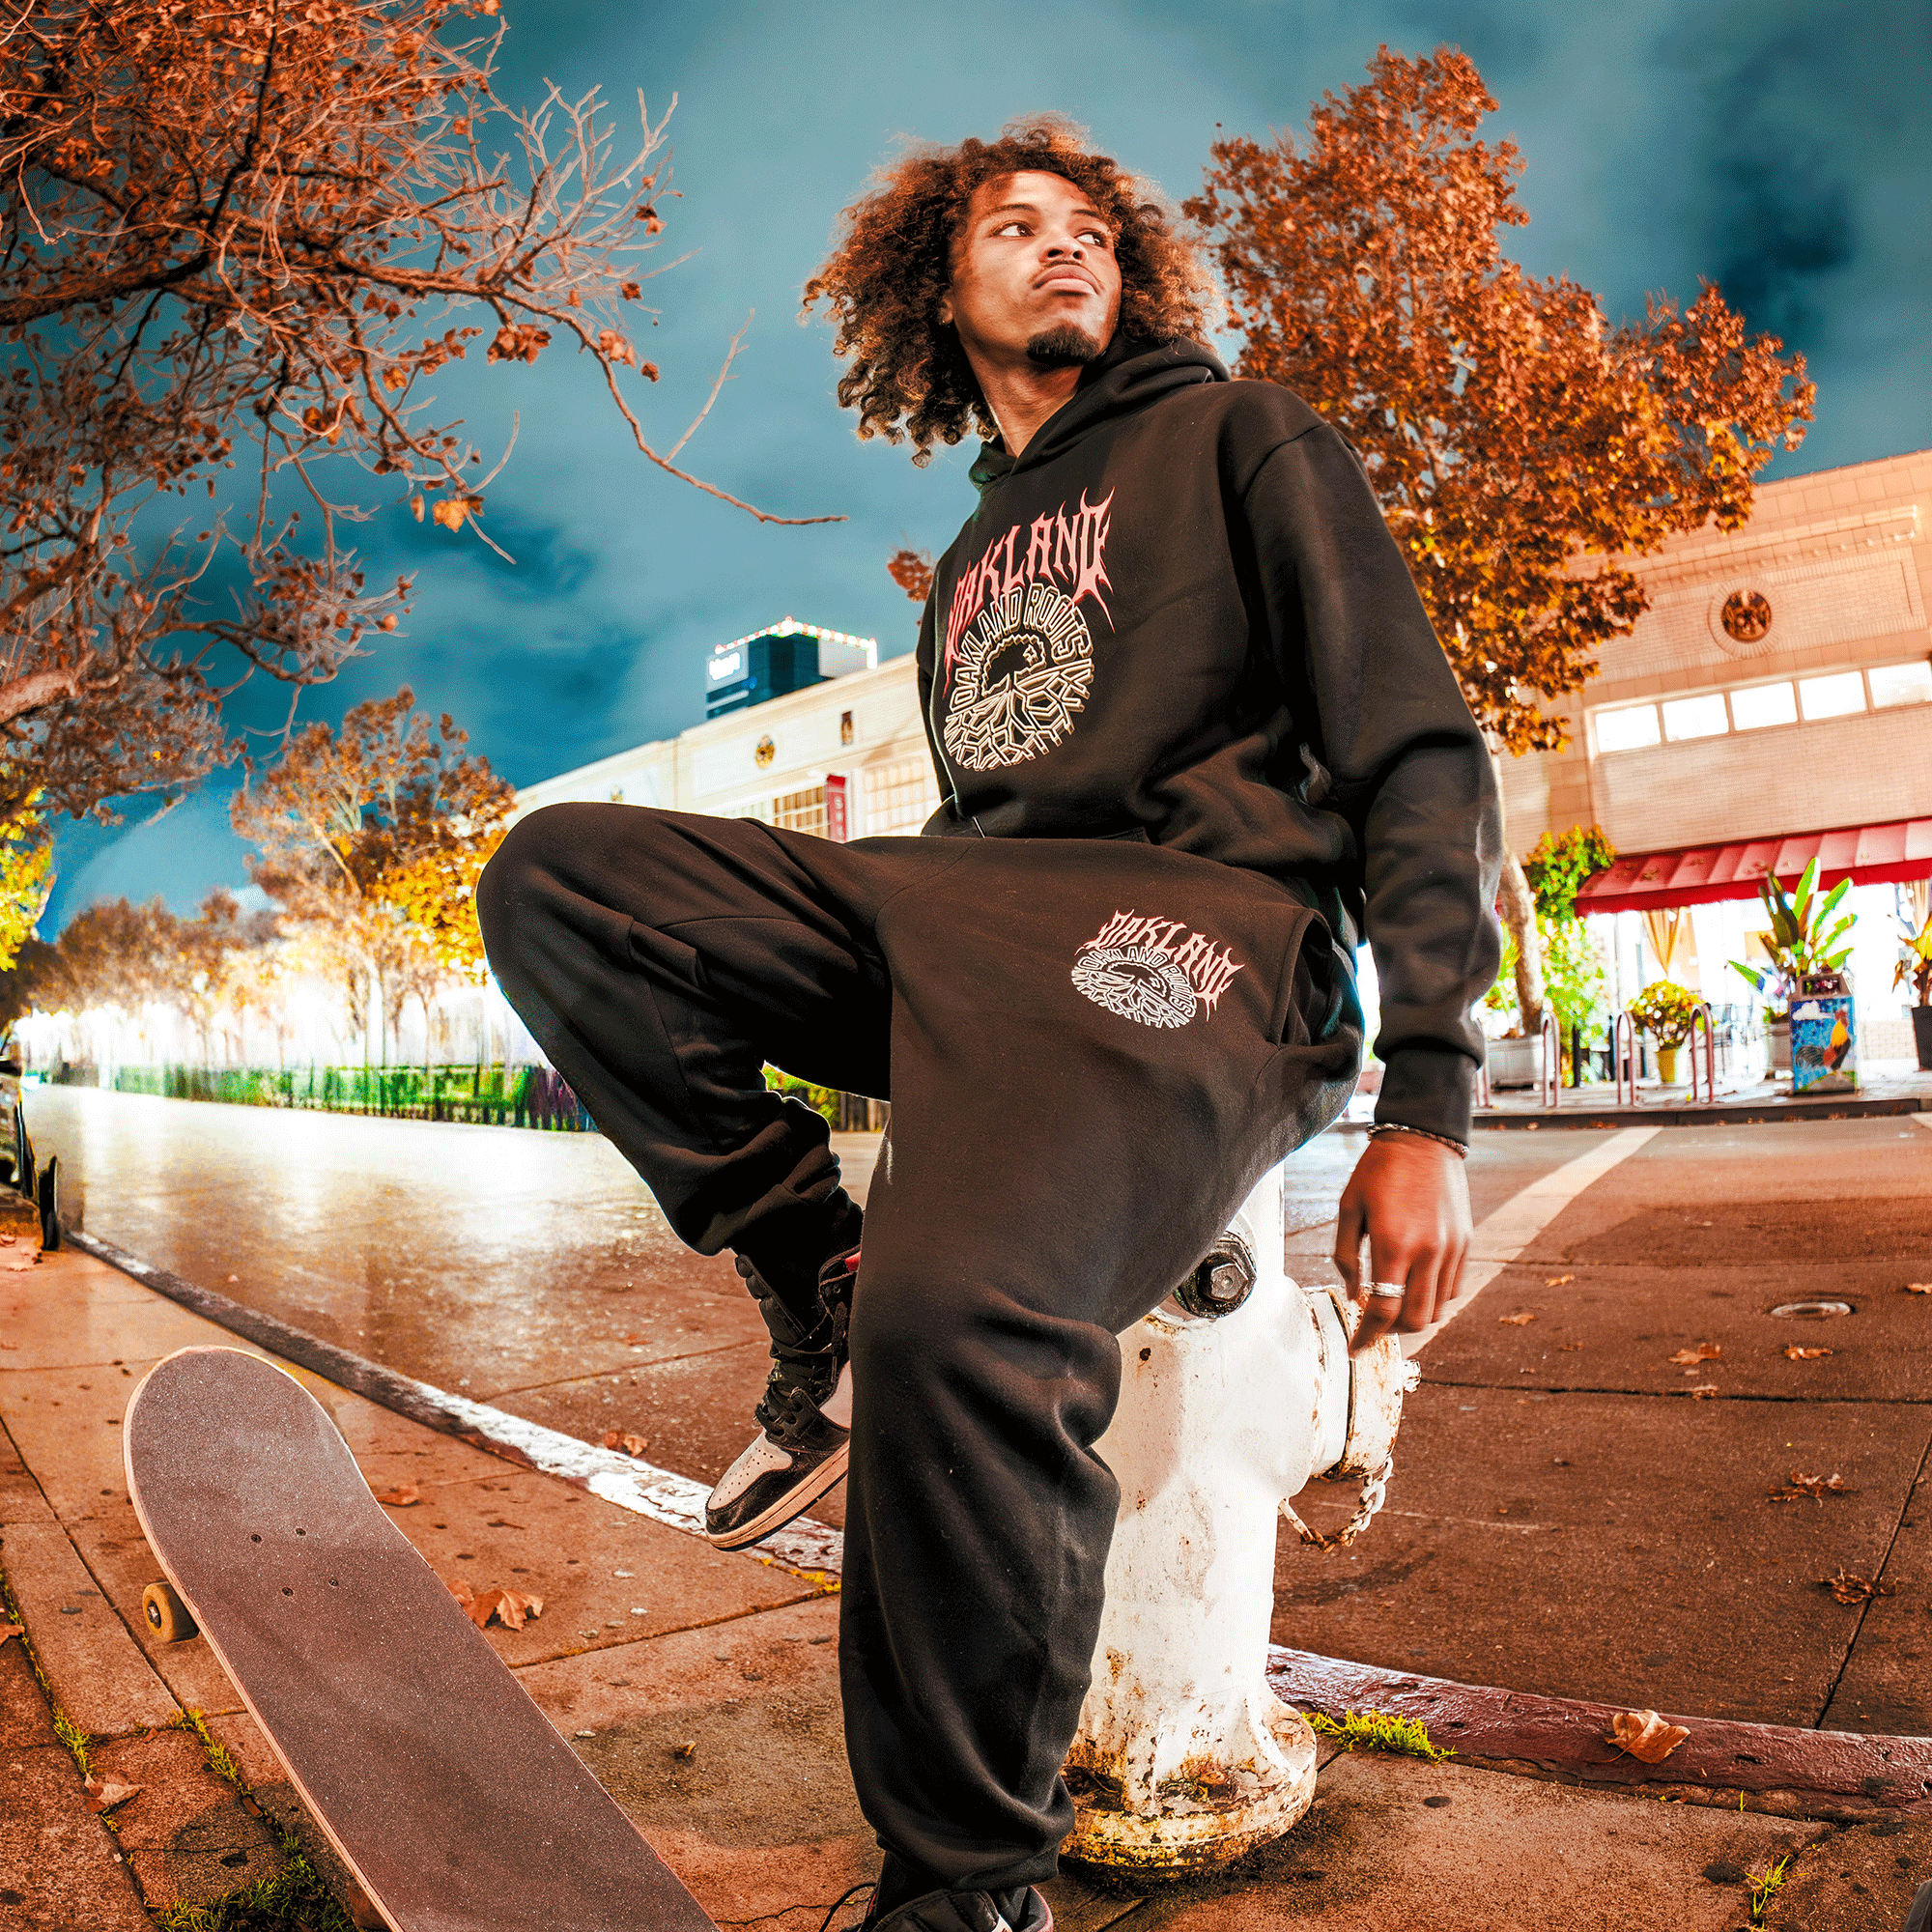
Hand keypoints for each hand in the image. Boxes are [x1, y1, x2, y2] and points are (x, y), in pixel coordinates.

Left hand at [1333, 1131, 1471, 1353]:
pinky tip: (1416, 1286)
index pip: (1383, 1310)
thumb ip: (1346, 1256)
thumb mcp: (1348, 1208)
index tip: (1356, 1348)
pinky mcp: (1465, 1242)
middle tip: (1374, 1324)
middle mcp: (1427, 1251)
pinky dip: (1434, 1298)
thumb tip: (1354, 1296)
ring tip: (1394, 1305)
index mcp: (1392, 1243)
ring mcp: (1451, 1249)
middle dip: (1392, 1331)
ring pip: (1438, 1308)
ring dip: (1414, 1316)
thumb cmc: (1378, 1171)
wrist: (1423, 1139)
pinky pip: (1454, 1288)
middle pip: (1416, 1320)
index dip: (1367, 1336)